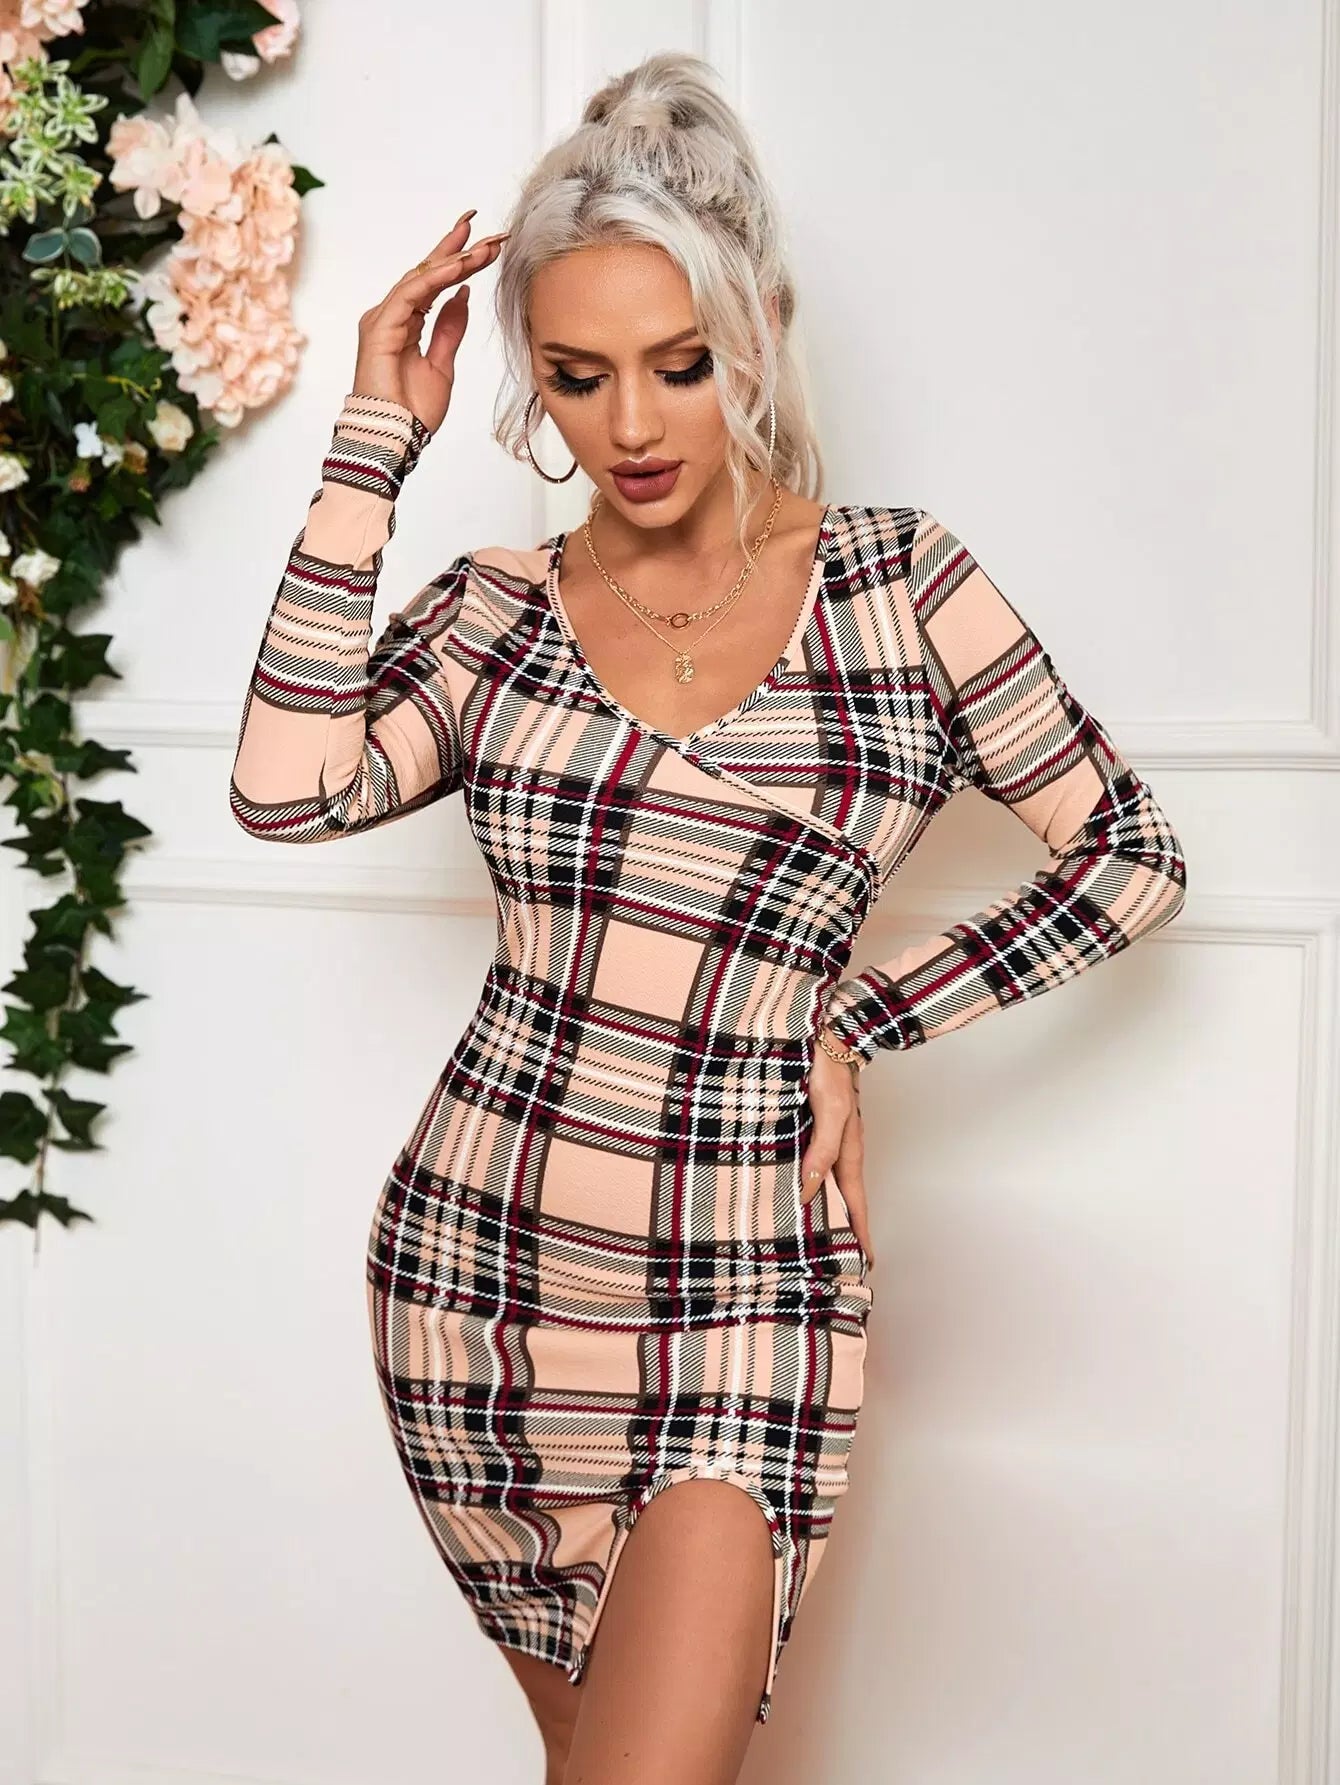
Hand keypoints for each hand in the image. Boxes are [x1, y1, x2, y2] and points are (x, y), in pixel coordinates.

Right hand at [351, 209, 508, 433]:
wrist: (394, 437)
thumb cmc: (412, 411)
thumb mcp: (442, 364)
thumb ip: (449, 328)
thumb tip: (463, 296)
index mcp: (406, 323)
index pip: (434, 282)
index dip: (458, 260)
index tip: (486, 243)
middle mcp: (392, 315)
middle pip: (427, 272)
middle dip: (457, 248)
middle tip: (487, 228)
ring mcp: (383, 318)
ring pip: (421, 278)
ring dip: (453, 260)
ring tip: (482, 247)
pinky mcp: (380, 326)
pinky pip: (411, 293)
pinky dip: (436, 278)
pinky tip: (459, 267)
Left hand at [799, 1027, 874, 1268]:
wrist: (823, 1036)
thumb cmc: (828, 1069)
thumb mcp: (829, 1110)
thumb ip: (821, 1149)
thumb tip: (809, 1189)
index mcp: (848, 1149)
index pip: (855, 1200)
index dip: (860, 1231)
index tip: (865, 1261)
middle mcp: (838, 1148)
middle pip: (842, 1196)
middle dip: (845, 1227)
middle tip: (842, 1259)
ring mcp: (825, 1138)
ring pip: (825, 1181)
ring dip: (824, 1206)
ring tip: (818, 1235)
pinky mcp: (809, 1126)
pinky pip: (809, 1162)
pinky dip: (806, 1181)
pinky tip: (793, 1189)